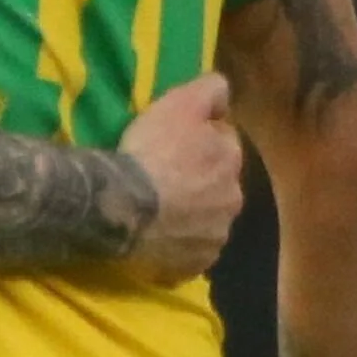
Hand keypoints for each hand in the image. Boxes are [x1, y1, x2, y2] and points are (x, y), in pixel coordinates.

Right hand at [115, 73, 244, 280]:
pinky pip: (189, 253)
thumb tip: (224, 91)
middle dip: (201, 182)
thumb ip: (210, 90)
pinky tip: (157, 238)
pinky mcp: (193, 266)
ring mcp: (214, 237)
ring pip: (206, 221)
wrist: (124, 208)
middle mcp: (232, 200)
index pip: (224, 143)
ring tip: (160, 212)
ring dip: (191, 216)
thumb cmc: (151, 152)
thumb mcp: (179, 103)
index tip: (177, 142)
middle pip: (218, 185)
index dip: (200, 140)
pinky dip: (178, 245)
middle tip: (167, 178)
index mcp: (231, 160)